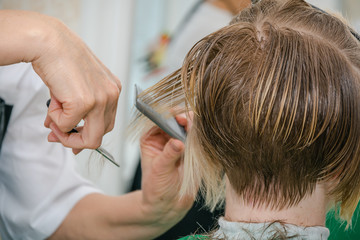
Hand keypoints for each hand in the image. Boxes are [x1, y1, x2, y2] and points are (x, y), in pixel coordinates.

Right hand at [0, 10, 120, 150]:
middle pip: (100, 135)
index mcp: (112, 90)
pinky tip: (52, 101)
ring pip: (90, 139)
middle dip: (76, 140)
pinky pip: (66, 125)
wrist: (50, 42)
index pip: (106, 123)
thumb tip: (63, 130)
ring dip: (66, 135)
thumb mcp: (76, 86)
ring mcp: (100, 100)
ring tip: (52, 122)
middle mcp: (111, 95)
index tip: (72, 138)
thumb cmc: (62, 58)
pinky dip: (54, 118)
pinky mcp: (84, 102)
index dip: (87, 134)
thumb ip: (75, 110)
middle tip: (58, 136)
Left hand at [139, 114, 193, 226]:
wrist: (169, 204)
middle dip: (183, 119)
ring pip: (188, 127)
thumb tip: (178, 142)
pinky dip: (200, 136)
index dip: (169, 116)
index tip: (178, 118)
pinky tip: (201, 137)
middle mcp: (165, 136)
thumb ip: (169, 154)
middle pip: (175, 120)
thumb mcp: (159, 170)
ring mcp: (179, 141)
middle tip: (189, 122)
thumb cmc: (156, 188)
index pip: (160, 119)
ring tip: (195, 131)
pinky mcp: (192, 149)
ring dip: (194, 126)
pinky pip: (197, 138)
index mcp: (151, 137)